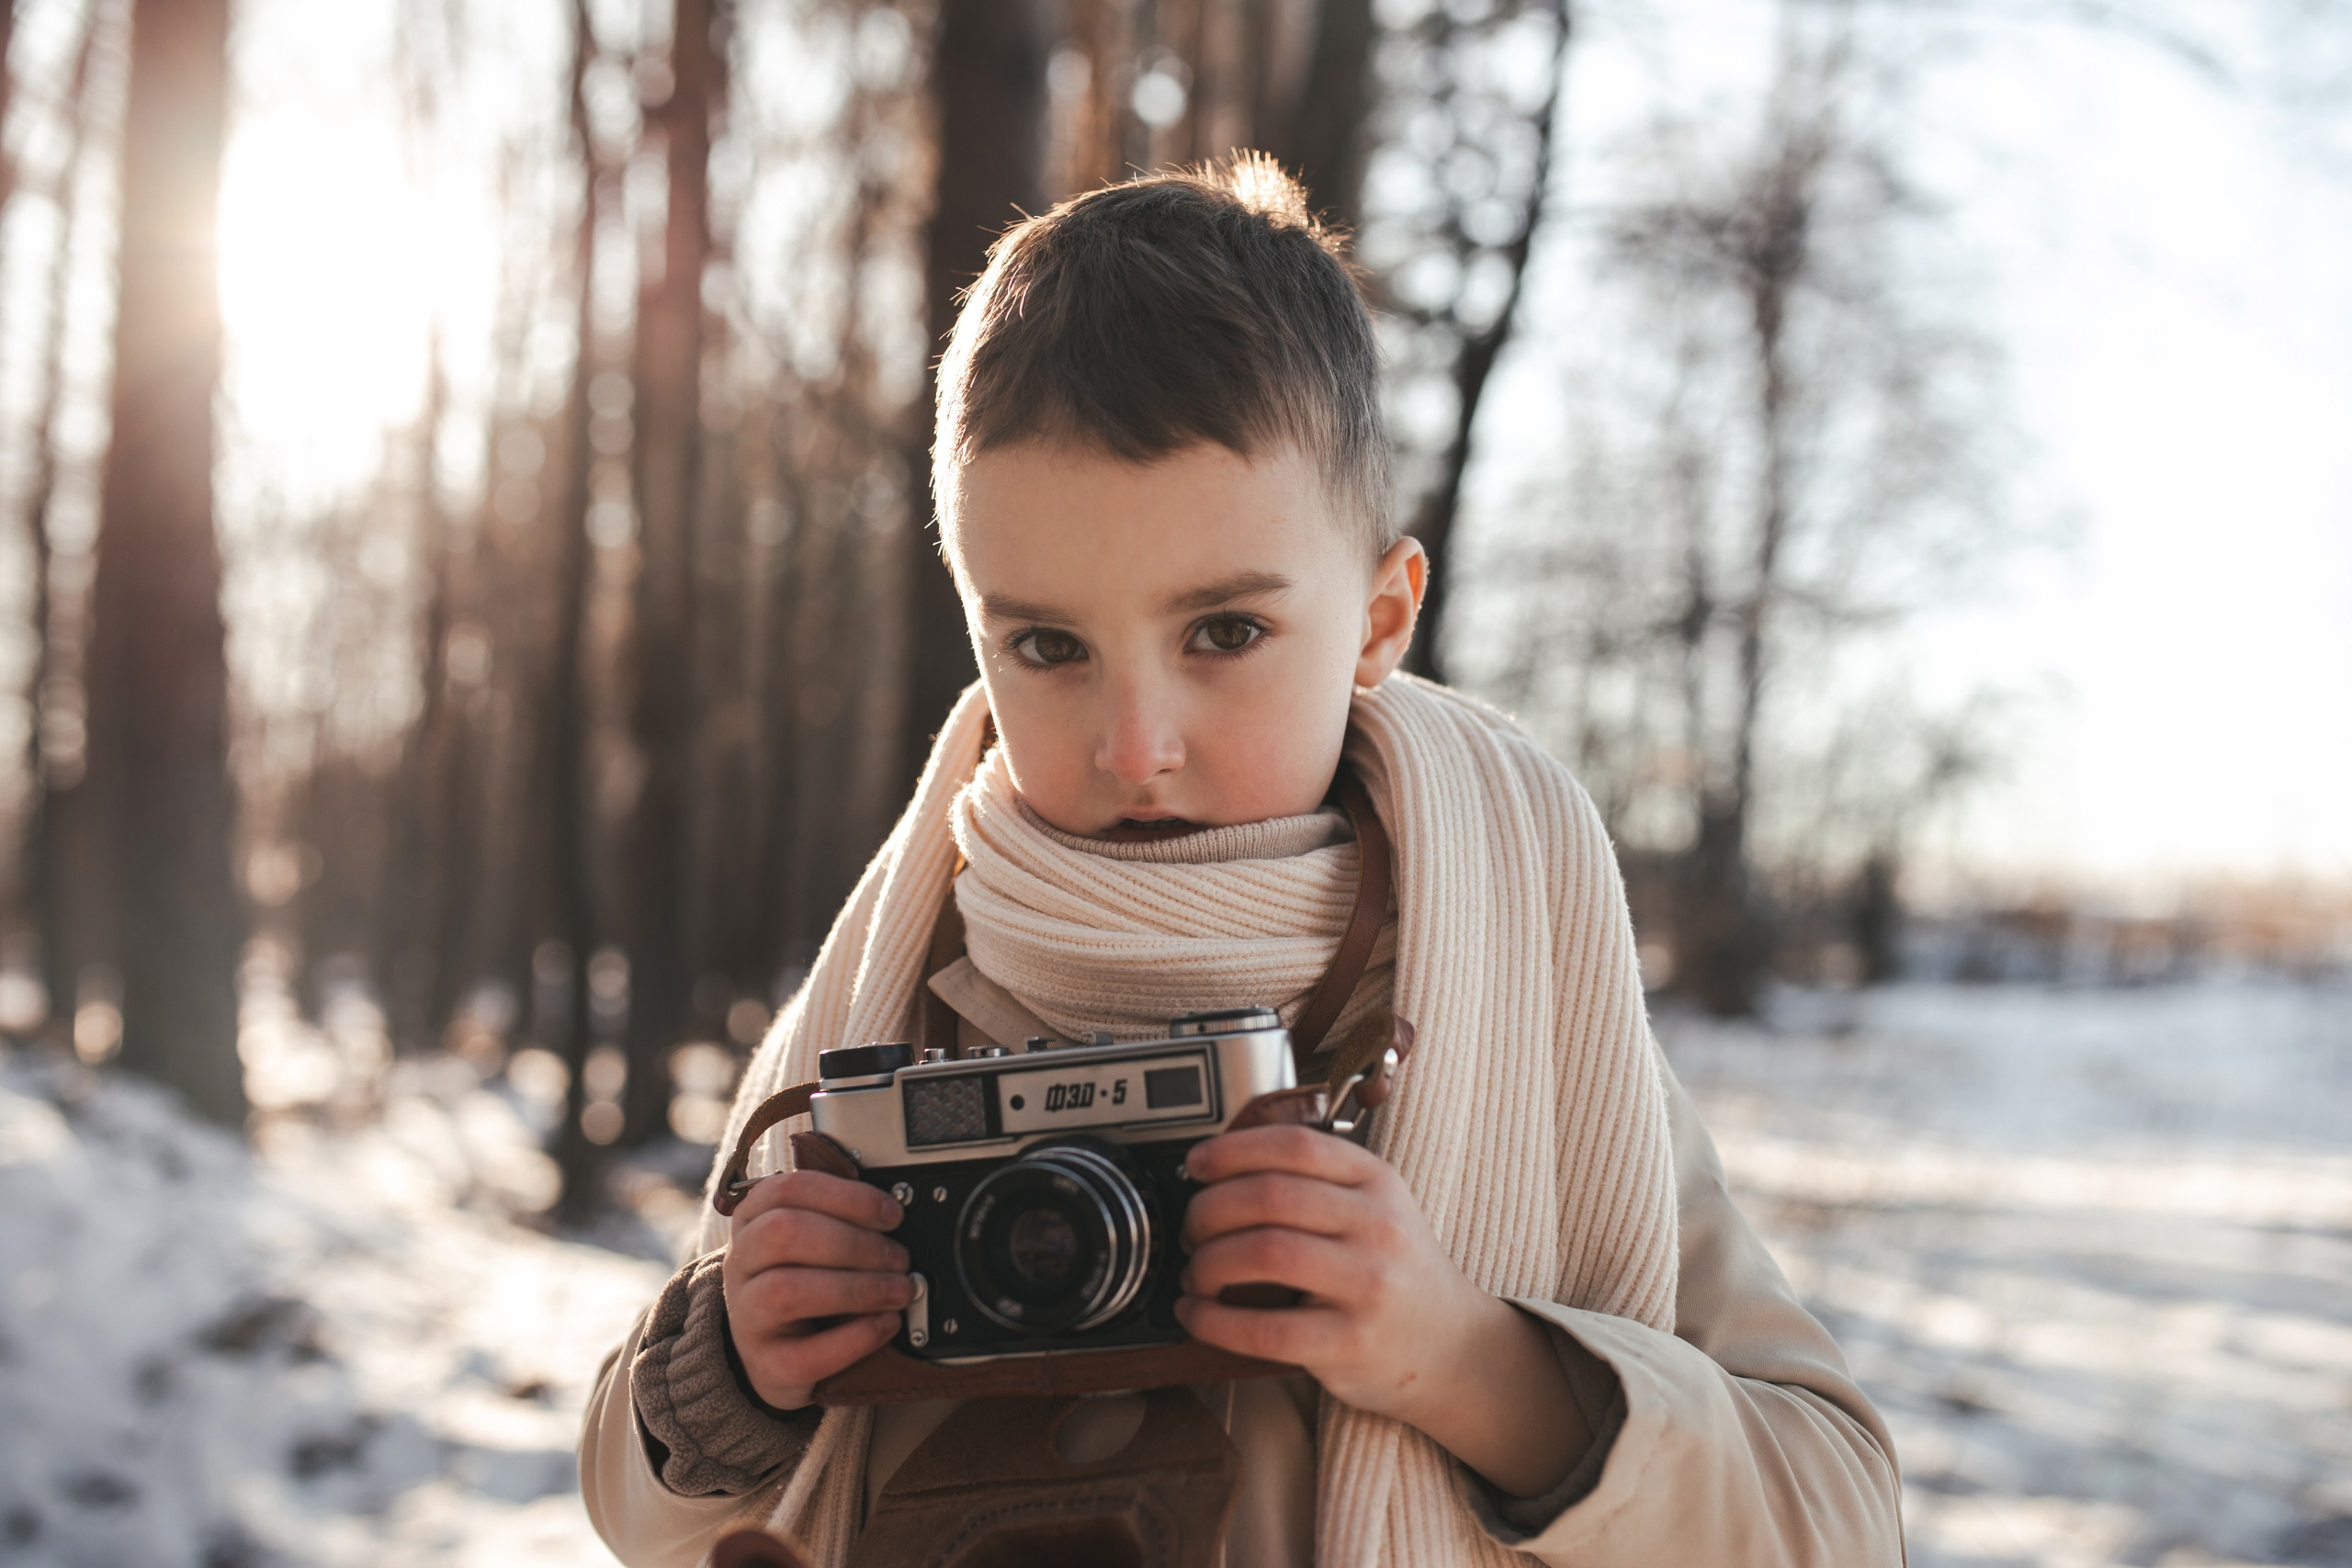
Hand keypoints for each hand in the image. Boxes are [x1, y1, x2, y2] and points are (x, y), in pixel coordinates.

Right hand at [722, 1171, 910, 1410]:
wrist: (772, 1349)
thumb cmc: (802, 1282)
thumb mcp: (811, 1242)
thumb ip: (842, 1221)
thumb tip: (895, 1218)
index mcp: (753, 1221)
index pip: (787, 1190)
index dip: (846, 1197)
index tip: (892, 1215)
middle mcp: (741, 1264)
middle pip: (783, 1233)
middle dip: (853, 1243)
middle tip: (899, 1258)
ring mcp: (747, 1316)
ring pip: (785, 1291)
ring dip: (856, 1288)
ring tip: (897, 1291)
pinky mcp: (767, 1364)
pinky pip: (805, 1354)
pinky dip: (855, 1338)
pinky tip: (885, 1324)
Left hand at [1175, 1126, 1588, 1497]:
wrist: (1451, 1347)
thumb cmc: (1395, 1270)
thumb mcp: (1377, 1206)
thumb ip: (1317, 1181)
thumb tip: (1220, 1168)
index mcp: (1378, 1181)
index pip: (1296, 1145)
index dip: (1233, 1149)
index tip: (1196, 1165)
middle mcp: (1378, 1226)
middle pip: (1270, 1196)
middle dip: (1209, 1210)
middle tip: (1191, 1229)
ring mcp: (1367, 1285)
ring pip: (1263, 1254)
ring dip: (1208, 1262)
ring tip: (1195, 1273)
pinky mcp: (1349, 1344)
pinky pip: (1263, 1329)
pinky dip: (1213, 1320)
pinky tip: (1199, 1315)